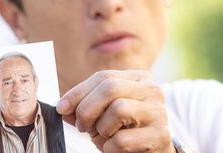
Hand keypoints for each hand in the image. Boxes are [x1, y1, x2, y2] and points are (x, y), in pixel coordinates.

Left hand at [57, 70, 174, 152]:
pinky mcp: (160, 136)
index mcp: (137, 78)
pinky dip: (110, 148)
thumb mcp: (102, 115)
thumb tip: (63, 107)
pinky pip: (122, 139)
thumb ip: (83, 107)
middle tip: (82, 126)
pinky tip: (114, 149)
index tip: (61, 108)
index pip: (102, 76)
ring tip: (104, 137)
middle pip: (110, 88)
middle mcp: (151, 90)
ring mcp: (158, 112)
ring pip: (118, 110)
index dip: (78, 92)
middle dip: (87, 109)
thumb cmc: (124, 131)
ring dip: (101, 128)